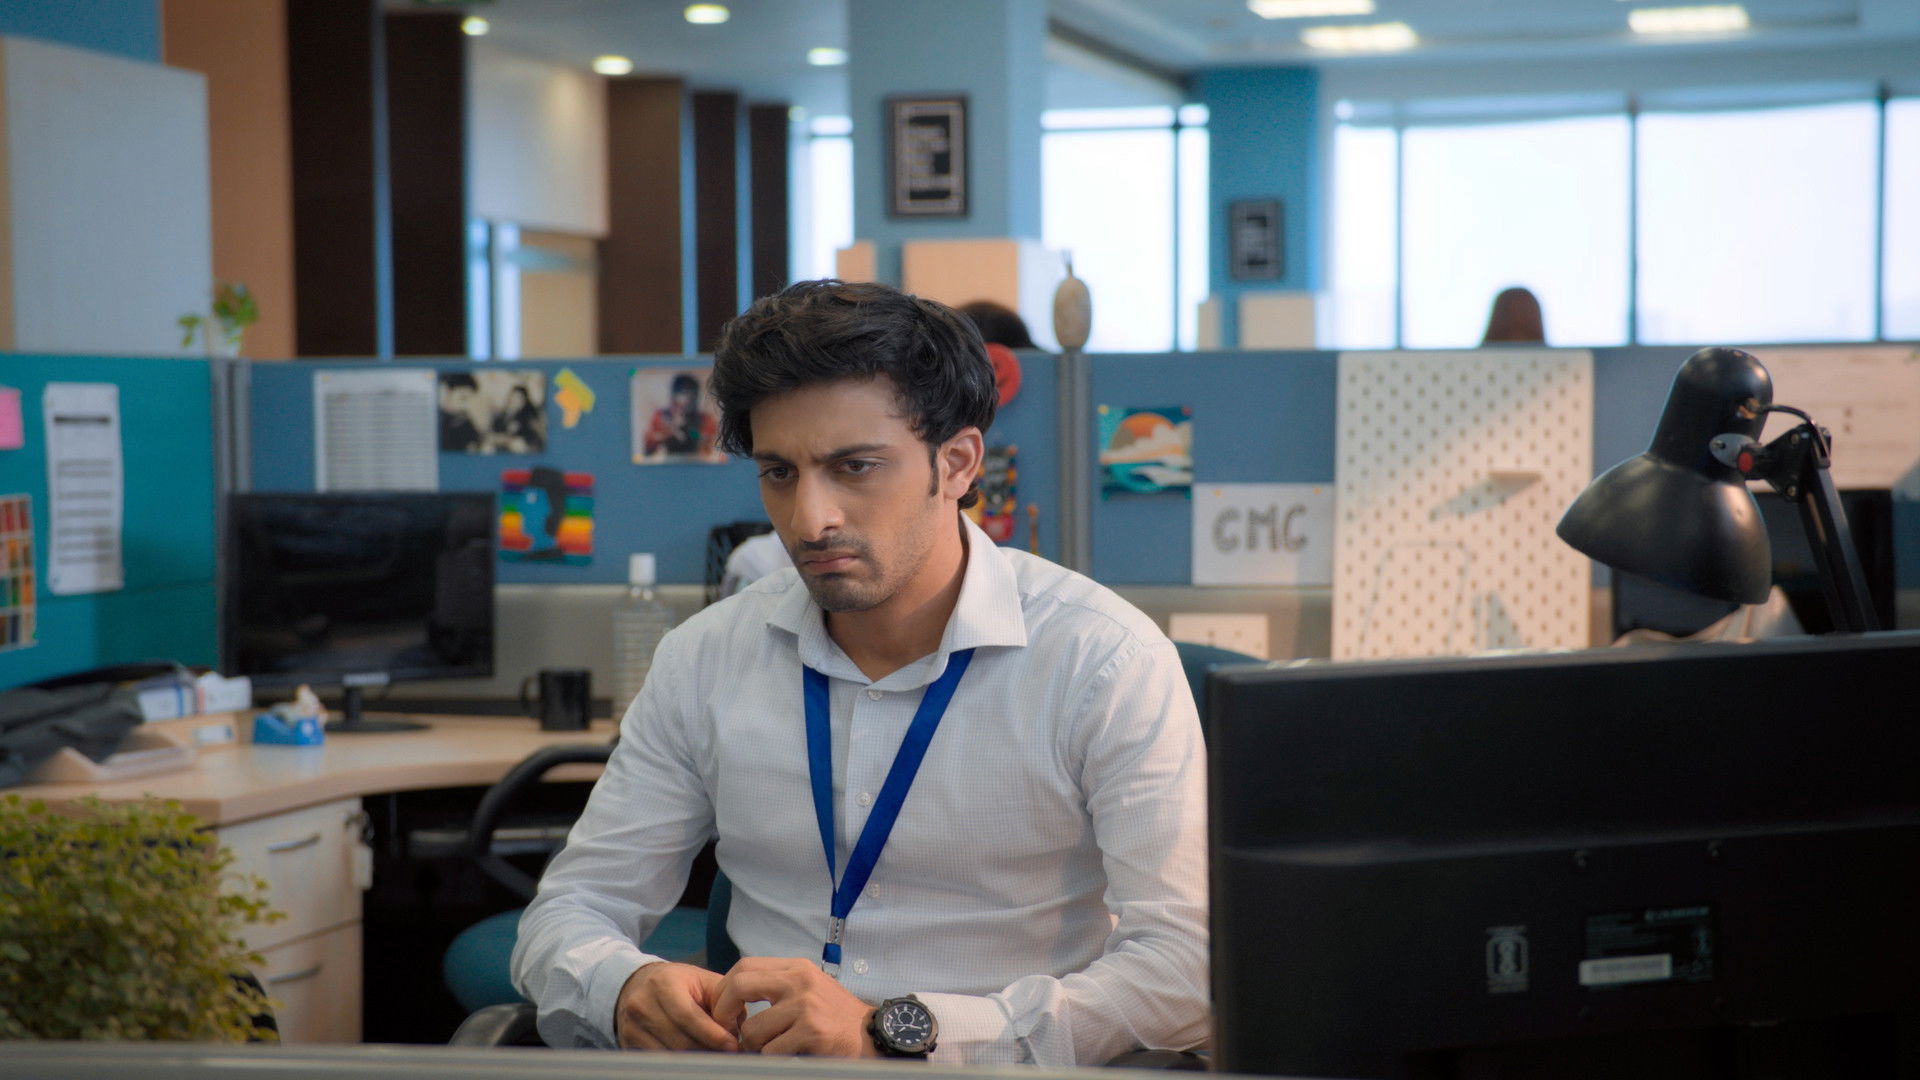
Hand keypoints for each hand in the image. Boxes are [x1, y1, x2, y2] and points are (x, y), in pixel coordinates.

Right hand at [614, 961, 739, 1051]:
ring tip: (712, 1054)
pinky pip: (658, 1062)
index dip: (713, 1035)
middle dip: (708, 1050)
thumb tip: (736, 1030)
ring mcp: (631, 1027)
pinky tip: (693, 1058)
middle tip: (726, 1054)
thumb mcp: (702, 981)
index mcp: (663, 984)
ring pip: (670, 1055)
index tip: (732, 1045)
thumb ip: (722, 1001)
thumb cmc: (677, 983)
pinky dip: (679, 1063)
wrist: (637, 985)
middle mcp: (642, 1005)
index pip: (689, 1016)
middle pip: (680, 1041)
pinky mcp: (627, 1044)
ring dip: (696, 1060)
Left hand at [711, 957, 880, 1057]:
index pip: (745, 965)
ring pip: (753, 1029)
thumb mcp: (810, 987)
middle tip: (728, 1031)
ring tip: (766, 1048)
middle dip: (724, 1012)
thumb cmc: (836, 1015)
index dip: (724, 988)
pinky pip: (771, 1051)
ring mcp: (806, 1006)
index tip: (722, 1008)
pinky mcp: (811, 1032)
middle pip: (740, 986)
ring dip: (753, 1046)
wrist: (871, 1034)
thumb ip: (779, 985)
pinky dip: (771, 1058)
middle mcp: (800, 981)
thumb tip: (735, 994)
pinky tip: (785, 1055)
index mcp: (797, 967)